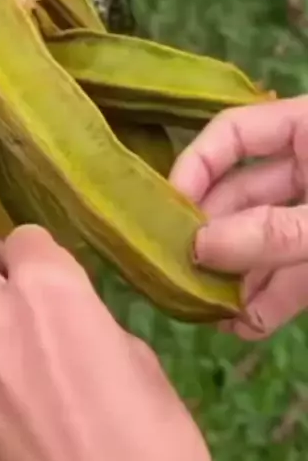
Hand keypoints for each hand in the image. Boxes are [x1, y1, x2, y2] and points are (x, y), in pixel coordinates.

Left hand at [0, 227, 238, 460]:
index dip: (40, 255)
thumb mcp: (139, 363)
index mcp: (50, 294)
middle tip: (11, 288)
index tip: (53, 276)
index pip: (22, 239)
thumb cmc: (159, 447)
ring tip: (2, 341)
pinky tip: (4, 393)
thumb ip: (89, 324)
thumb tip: (65, 321)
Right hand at [170, 96, 307, 338]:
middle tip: (183, 275)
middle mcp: (307, 169)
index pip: (232, 134)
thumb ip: (276, 230)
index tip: (168, 214)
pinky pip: (291, 277)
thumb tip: (202, 248)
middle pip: (241, 197)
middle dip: (213, 239)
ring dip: (237, 279)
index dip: (195, 168)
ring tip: (211, 312)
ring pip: (261, 242)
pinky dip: (271, 302)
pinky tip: (248, 326)